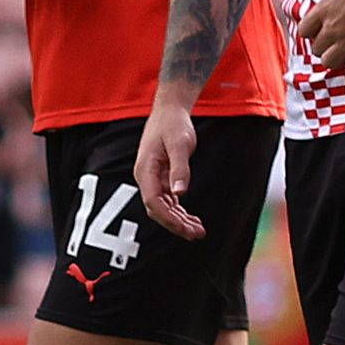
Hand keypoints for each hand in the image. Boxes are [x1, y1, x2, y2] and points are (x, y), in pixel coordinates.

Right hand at [133, 105, 204, 237]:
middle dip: (176, 224)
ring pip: (163, 207)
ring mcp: (152, 178)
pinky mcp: (160, 177)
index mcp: (146, 170)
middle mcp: (146, 177)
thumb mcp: (180, 143)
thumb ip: (180, 168)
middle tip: (197, 234)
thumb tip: (180, 193)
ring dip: (179, 220)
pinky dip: (179, 211)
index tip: (186, 228)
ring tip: (198, 231)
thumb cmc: (174, 124)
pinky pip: (168, 200)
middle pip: (157, 209)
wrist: (170, 110)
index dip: (169, 218)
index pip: (154, 202)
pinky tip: (191, 219)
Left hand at [305, 0, 344, 80]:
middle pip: (316, 48)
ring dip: (337, 58)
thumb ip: (336, 1)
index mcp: (325, 8)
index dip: (313, 31)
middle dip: (327, 45)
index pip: (304, 29)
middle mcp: (332, 27)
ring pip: (329, 62)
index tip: (322, 29)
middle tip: (338, 40)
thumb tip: (337, 7)